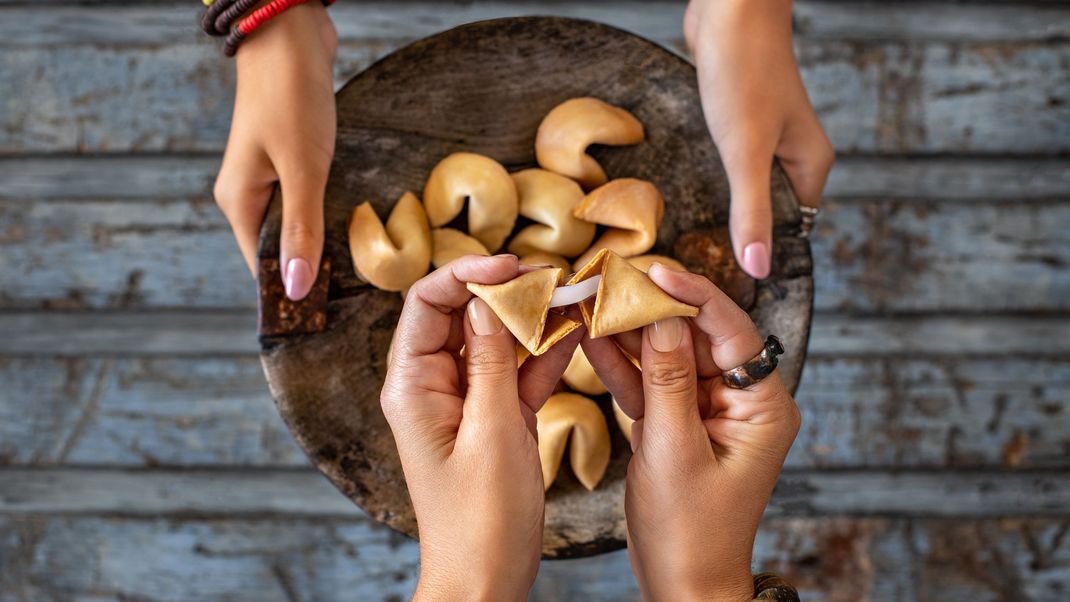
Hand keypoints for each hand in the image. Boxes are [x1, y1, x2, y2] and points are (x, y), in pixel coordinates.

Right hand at [213, 2, 336, 298]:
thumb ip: (300, 230)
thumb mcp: (302, 170)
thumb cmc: (292, 99)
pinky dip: (323, 214)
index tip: (323, 322)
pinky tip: (349, 226)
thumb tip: (296, 288)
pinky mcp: (288, 155)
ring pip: (293, 223)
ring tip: (356, 272)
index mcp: (239, 202)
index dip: (290, 292)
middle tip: (352, 300)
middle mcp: (247, 192)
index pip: (260, 266)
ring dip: (319, 243)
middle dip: (308, 271)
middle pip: (276, 248)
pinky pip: (304, 198)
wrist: (290, 34)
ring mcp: (267, 174)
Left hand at [381, 255, 581, 599]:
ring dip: (532, 318)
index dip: (467, 272)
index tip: (513, 261)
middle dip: (507, 290)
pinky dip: (545, 353)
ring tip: (573, 295)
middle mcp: (434, 386)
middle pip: (463, 314)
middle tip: (554, 276)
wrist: (485, 581)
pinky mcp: (496, 418)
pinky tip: (576, 331)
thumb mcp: (492, 432)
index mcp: (413, 386)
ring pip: (496, 340)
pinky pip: (517, 372)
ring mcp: (466, 402)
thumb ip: (491, 361)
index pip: (428, 304)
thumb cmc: (480, 519)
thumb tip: (487, 299)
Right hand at [582, 265, 800, 600]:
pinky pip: (651, 384)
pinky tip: (592, 338)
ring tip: (592, 299)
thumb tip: (661, 315)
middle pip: (696, 337)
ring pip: (668, 356)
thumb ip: (666, 379)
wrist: (682, 585)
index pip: (731, 331)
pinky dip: (623, 366)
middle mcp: (741, 401)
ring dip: (631, 332)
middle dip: (652, 308)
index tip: (654, 270)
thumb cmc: (690, 530)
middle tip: (610, 279)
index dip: (693, 296)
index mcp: (763, 406)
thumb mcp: (674, 450)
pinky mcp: (678, 424)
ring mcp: (707, 411)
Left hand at [685, 0, 833, 278]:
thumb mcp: (746, 152)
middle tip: (702, 264)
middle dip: (742, 234)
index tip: (733, 283)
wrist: (730, 9)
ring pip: (748, 185)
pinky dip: (713, 177)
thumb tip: (758, 268)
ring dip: (725, 206)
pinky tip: (690, 191)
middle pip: (772, 210)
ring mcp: (768, 136)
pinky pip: (729, 162)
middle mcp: (794, 153)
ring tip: (692, 237)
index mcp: (809, 165)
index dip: (767, 255)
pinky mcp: (740, 120)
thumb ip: (753, 211)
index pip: (795, 229)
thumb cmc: (744, 74)